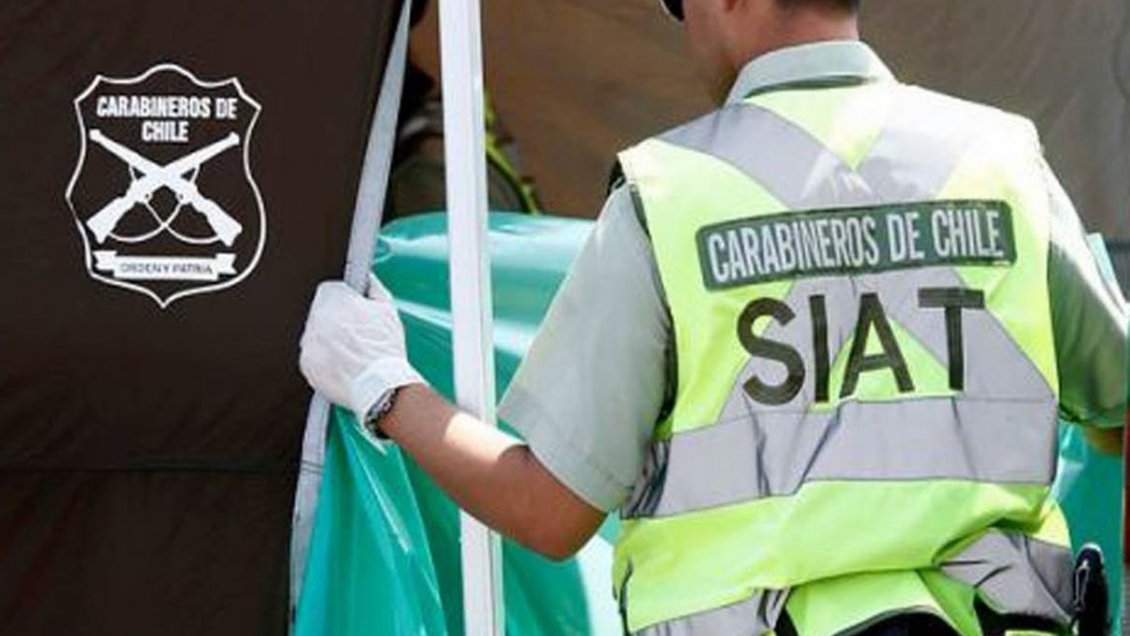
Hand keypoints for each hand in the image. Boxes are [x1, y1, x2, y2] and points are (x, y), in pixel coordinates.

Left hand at [299, 275, 423, 421]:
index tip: (353, 311)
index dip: (345, 301)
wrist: (380, 386)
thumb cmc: (385, 350)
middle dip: (336, 320)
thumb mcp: (388, 310)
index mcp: (334, 301)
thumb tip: (368, 278)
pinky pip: (312, 356)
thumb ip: (374, 288)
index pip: (331, 290)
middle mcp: (316, 319)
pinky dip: (324, 359)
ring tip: (351, 352)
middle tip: (355, 335)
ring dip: (328, 339)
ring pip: (315, 334)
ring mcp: (309, 343)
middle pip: (321, 313)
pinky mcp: (306, 364)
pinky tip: (342, 364)